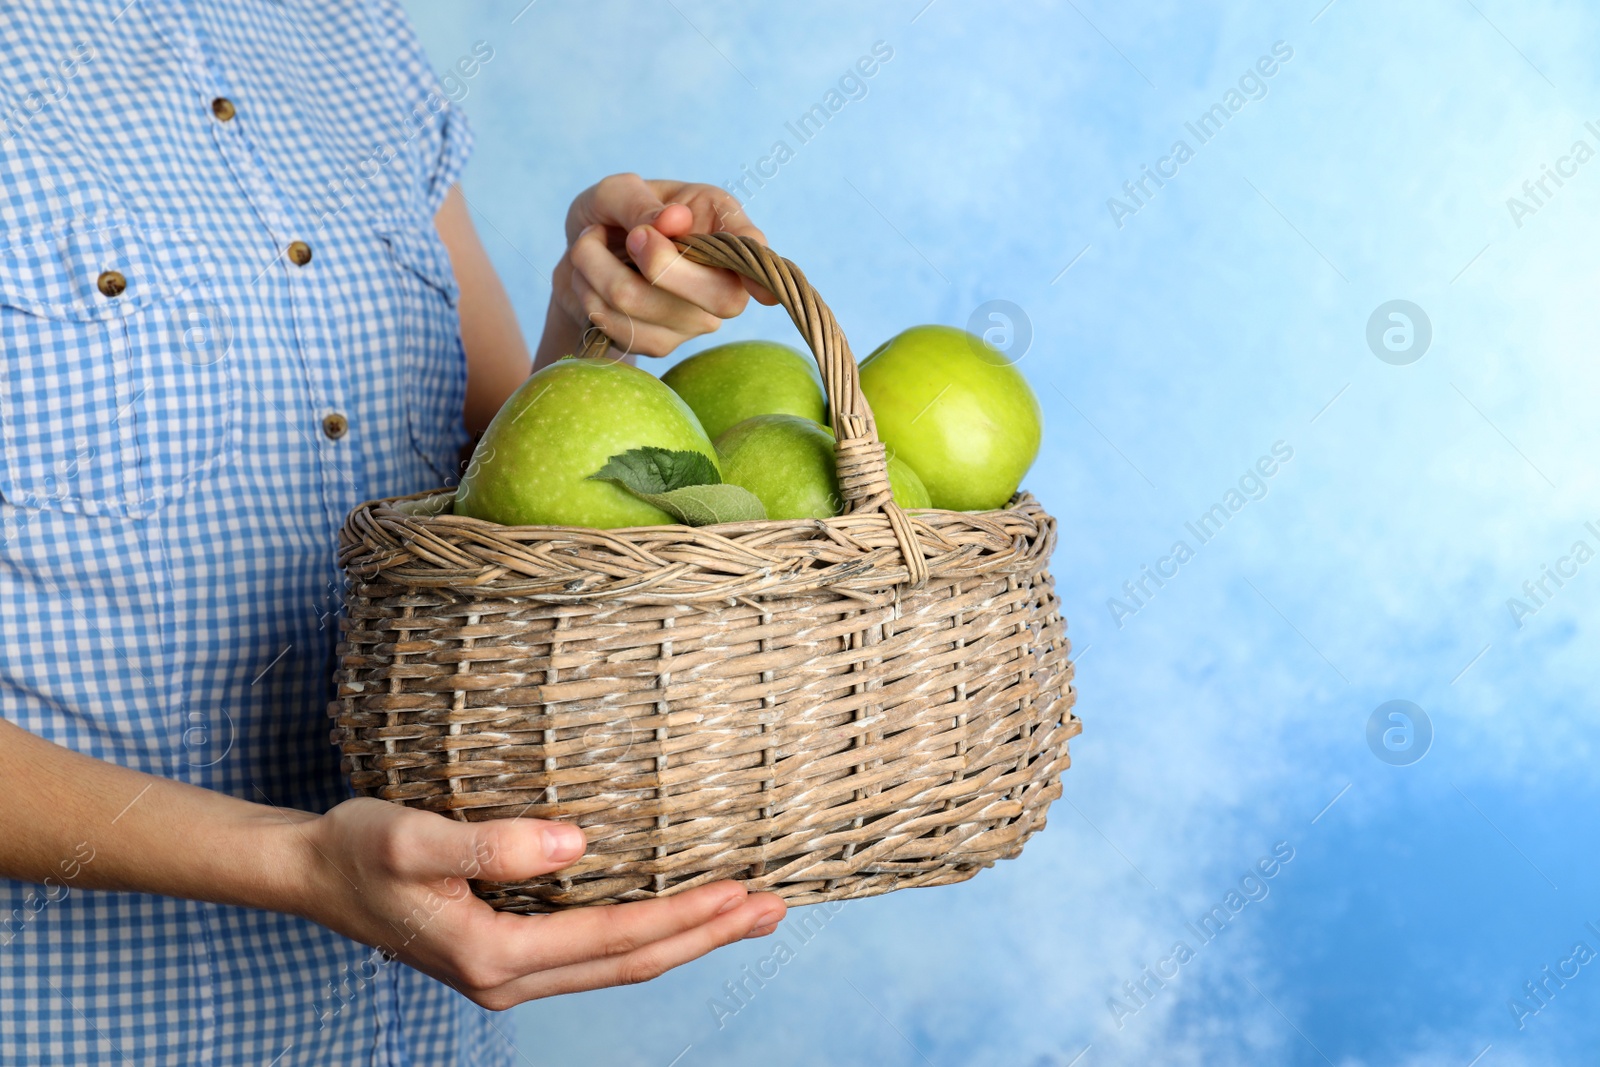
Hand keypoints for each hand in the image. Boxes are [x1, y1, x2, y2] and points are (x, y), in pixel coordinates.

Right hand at [298, 797, 785, 1007]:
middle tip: (772, 907)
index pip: (615, 939)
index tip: (741, 890)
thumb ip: (491, 843)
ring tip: (744, 912)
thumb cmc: (356, 849)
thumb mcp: (412, 838)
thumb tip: (576, 843)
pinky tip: (672, 913)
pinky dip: (646, 933)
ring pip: (618, 962)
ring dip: (685, 938)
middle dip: (706, 936)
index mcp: (495, 956)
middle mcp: (510, 978)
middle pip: (632, 962)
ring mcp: (509, 973)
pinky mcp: (506, 954)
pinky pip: (594, 951)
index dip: (684, 917)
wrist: (308, 873)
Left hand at [543, 173, 777, 362]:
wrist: (581, 257)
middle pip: (719, 296)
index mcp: (722, 226)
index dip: (762, 274)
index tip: (763, 293)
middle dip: (659, 264)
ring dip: (595, 266)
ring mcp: (695, 320)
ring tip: (587, 246)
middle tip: (629, 236)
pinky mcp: (661, 344)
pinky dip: (586, 292)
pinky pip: (618, 325)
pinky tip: (588, 277)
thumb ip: (638, 200)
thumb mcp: (616, 190)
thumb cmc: (612, 216)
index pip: (755, 254)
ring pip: (644, 303)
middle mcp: (721, 280)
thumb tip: (675, 221)